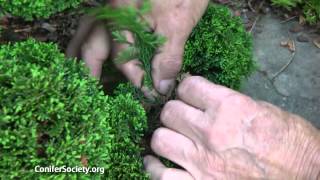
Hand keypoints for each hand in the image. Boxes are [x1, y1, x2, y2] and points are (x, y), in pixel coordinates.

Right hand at [67, 0, 208, 94]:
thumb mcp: (178, 24)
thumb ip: (168, 57)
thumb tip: (160, 87)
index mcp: (122, 17)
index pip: (123, 59)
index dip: (136, 80)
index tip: (149, 95)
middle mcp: (111, 13)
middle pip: (91, 44)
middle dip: (89, 69)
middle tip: (87, 92)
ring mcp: (114, 8)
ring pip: (90, 33)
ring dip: (84, 54)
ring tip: (82, 74)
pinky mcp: (123, 7)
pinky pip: (101, 27)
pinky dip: (97, 42)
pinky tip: (100, 51)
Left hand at [144, 76, 319, 178]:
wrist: (306, 178)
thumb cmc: (291, 143)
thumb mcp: (263, 110)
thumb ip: (229, 103)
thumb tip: (205, 99)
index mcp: (229, 107)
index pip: (188, 87)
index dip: (186, 89)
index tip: (189, 95)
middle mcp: (211, 132)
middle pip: (170, 111)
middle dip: (174, 111)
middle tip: (182, 117)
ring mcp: (201, 162)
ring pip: (160, 139)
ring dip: (164, 137)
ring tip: (171, 138)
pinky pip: (161, 175)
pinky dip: (155, 167)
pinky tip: (158, 162)